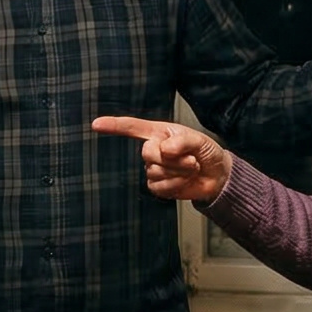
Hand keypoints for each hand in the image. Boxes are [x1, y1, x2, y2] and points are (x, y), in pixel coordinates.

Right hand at [90, 115, 229, 204]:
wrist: (216, 175)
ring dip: (179, 172)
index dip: (113, 125)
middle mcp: (153, 149)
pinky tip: (185, 180)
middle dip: (171, 158)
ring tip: (191, 168)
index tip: (96, 124)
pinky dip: (177, 184)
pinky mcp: (157, 186)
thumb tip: (164, 149)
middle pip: (148, 153)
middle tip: (191, 159)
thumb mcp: (199, 140)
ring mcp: (152, 169)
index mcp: (159, 133)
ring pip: (156, 172)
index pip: (132, 128)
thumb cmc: (206, 151)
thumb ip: (182, 141)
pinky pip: (160, 186)